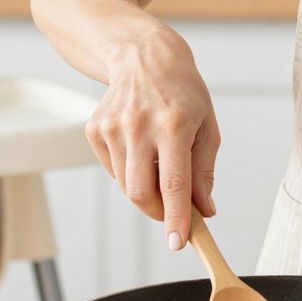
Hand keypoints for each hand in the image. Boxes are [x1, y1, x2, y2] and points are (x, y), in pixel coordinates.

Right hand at [85, 30, 219, 250]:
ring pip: (126, 185)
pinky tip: (140, 148)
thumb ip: (204, 172)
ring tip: (160, 164)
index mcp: (174, 125)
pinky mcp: (95, 129)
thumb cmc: (183, 93)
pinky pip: (113, 170)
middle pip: (142, 192)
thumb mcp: (207, 127)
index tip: (179, 243)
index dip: (177, 217)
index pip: (174, 183)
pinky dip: (129, 172)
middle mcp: (139, 126)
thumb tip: (205, 211)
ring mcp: (112, 127)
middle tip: (174, 212)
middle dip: (159, 212)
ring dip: (146, 190)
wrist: (143, 57)